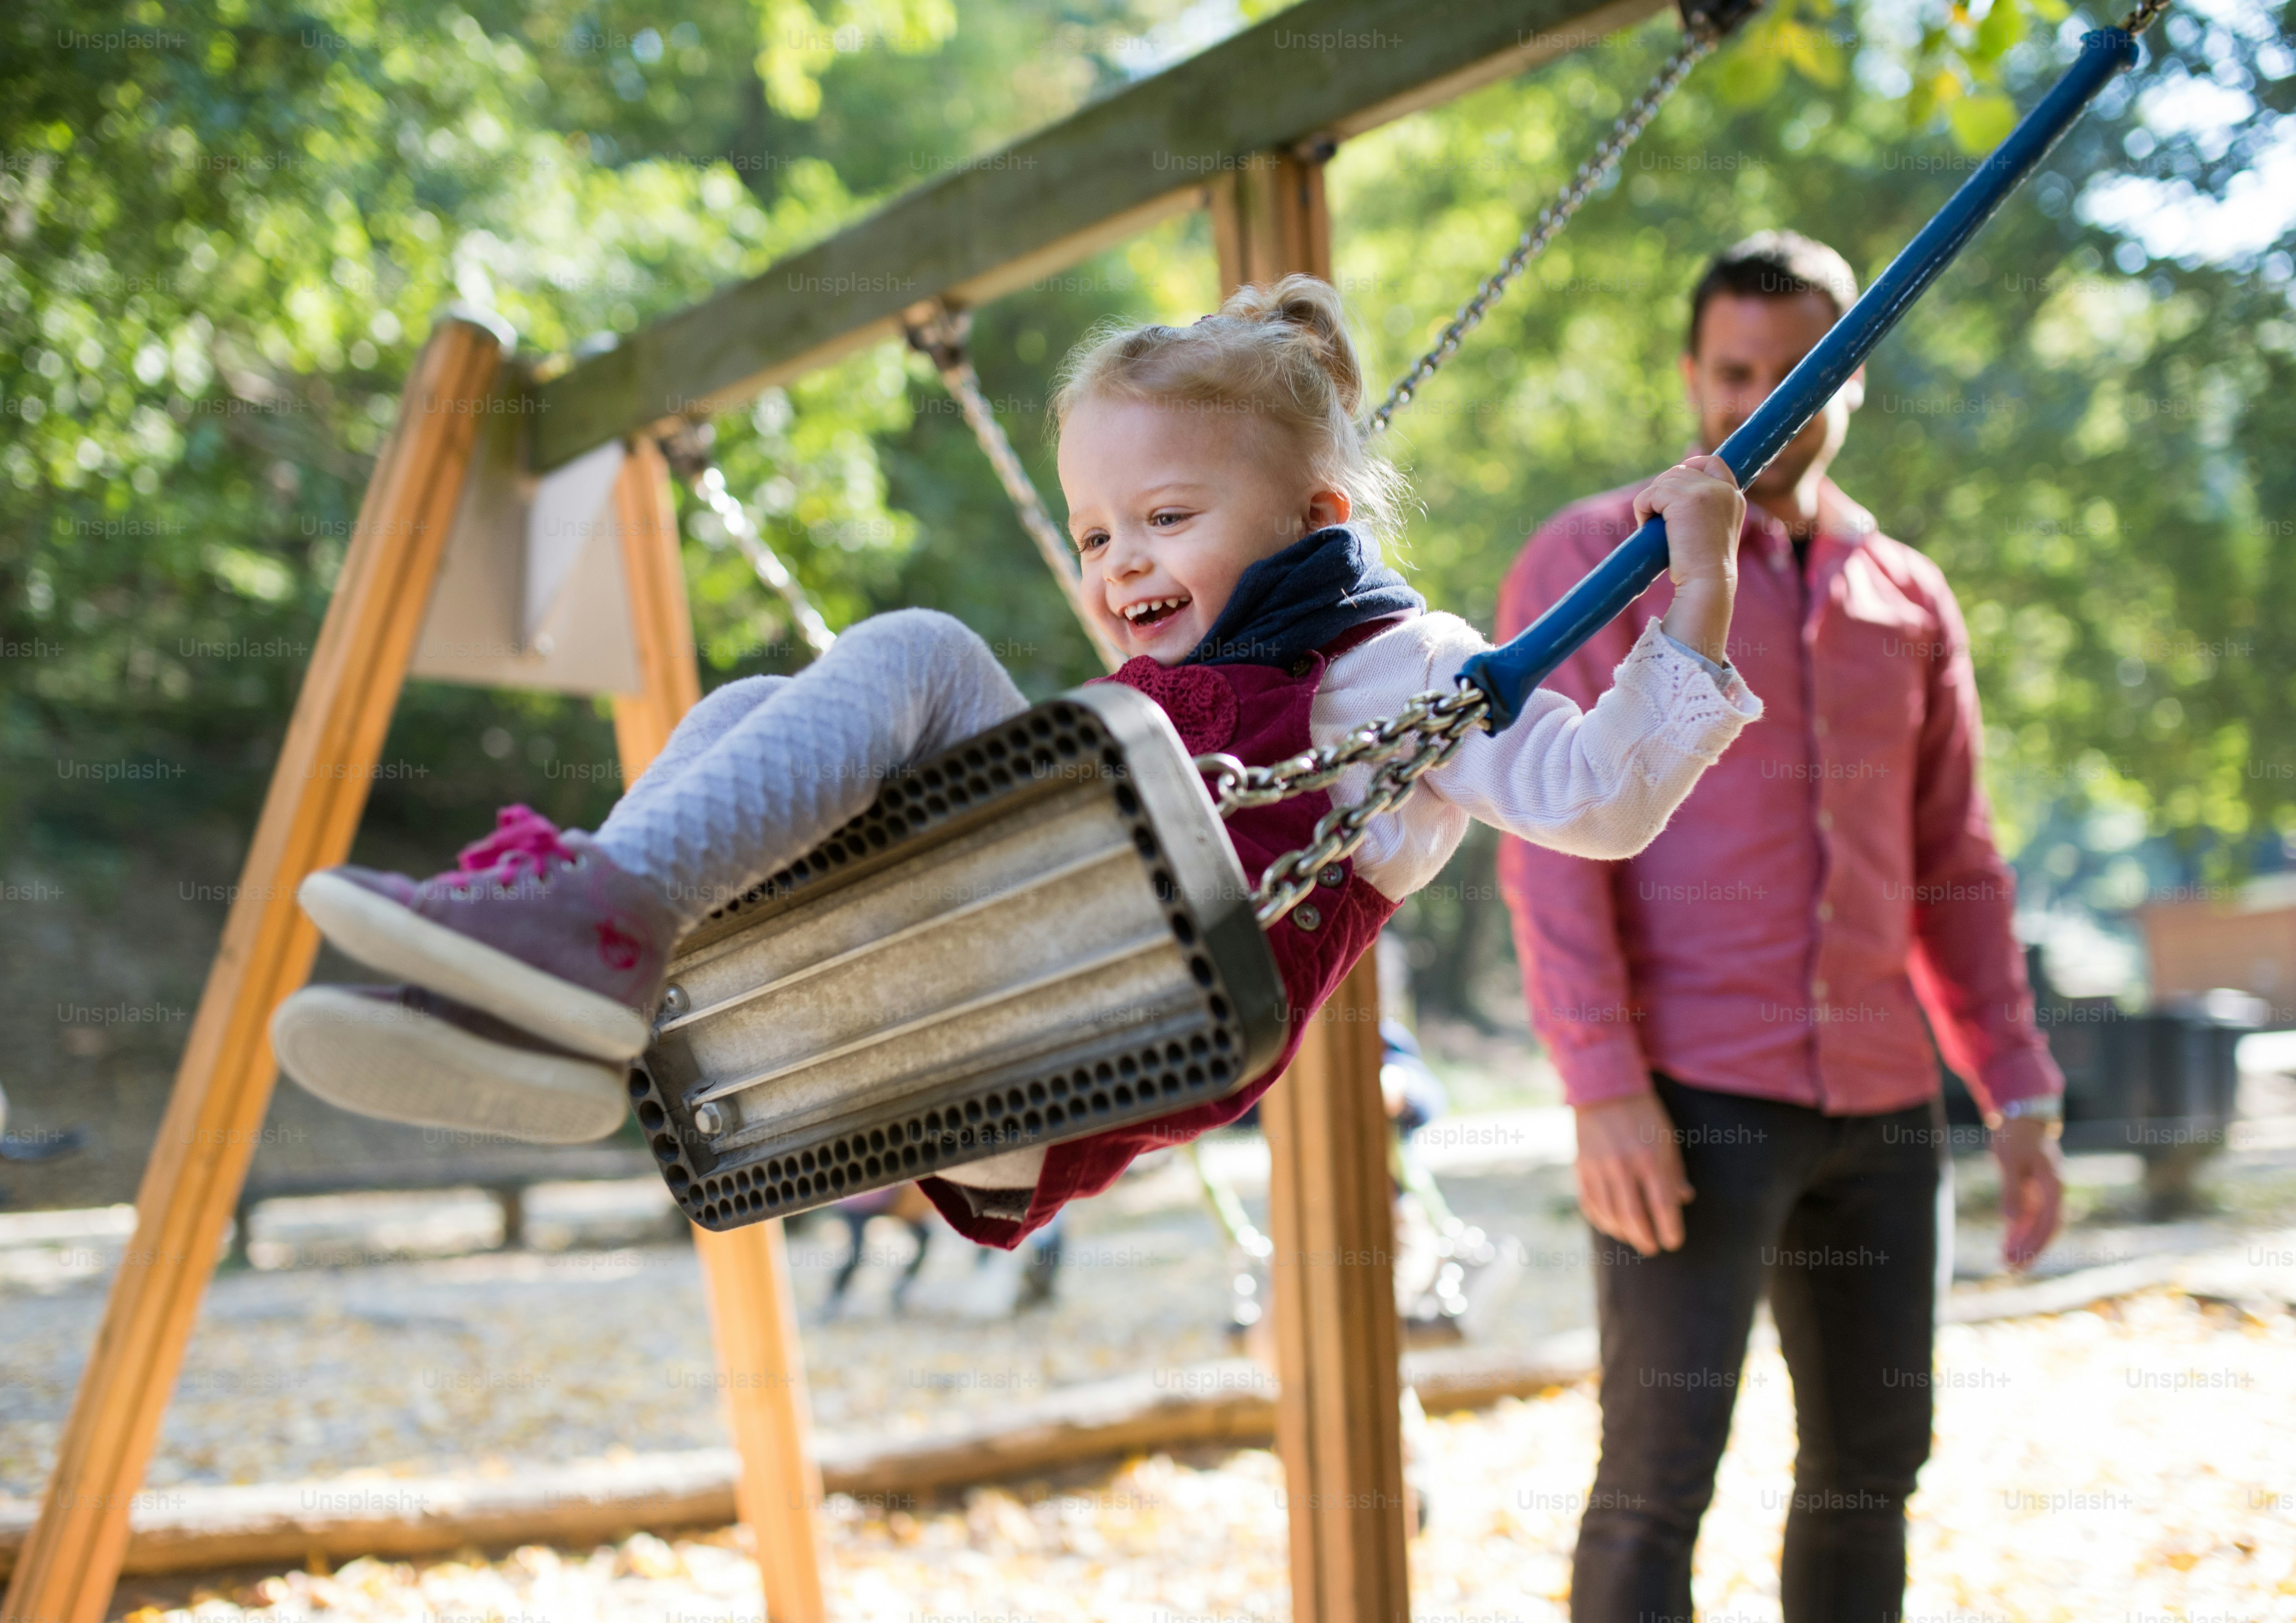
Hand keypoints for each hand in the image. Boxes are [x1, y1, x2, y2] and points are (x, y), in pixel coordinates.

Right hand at [1572, 1091, 1693, 1256]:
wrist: (1604, 1088)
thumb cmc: (1644, 1116)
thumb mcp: (1667, 1139)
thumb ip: (1674, 1171)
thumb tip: (1683, 1200)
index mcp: (1650, 1158)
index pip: (1662, 1206)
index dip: (1670, 1229)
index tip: (1673, 1241)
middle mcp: (1623, 1166)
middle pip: (1634, 1217)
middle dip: (1645, 1238)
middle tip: (1653, 1247)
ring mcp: (1598, 1167)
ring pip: (1609, 1214)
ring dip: (1623, 1232)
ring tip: (1633, 1237)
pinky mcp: (1581, 1167)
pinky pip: (1589, 1203)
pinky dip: (1601, 1219)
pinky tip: (1611, 1224)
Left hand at [1642, 453, 1744, 668]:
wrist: (1708, 585)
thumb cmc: (1703, 569)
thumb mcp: (1710, 531)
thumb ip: (1702, 508)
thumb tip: (1669, 491)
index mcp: (1734, 496)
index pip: (1712, 462)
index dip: (1688, 466)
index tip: (1670, 485)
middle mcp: (1723, 489)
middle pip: (1680, 471)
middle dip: (1662, 490)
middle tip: (1656, 518)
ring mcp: (1706, 492)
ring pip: (1663, 482)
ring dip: (1650, 501)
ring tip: (1651, 526)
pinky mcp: (1685, 500)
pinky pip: (1650, 493)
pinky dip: (1641, 507)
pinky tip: (1646, 526)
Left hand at [1991, 1116, 2063, 1270]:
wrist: (2021, 1118)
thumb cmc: (2016, 1137)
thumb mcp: (2010, 1161)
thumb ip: (2012, 1190)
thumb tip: (2011, 1220)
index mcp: (2053, 1186)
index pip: (2049, 1222)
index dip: (2036, 1244)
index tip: (2021, 1259)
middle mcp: (2052, 1193)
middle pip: (2046, 1230)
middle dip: (2030, 1251)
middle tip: (2012, 1270)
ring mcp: (2044, 1194)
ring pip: (2037, 1227)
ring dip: (2024, 1246)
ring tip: (2006, 1265)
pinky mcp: (2033, 1193)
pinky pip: (2028, 1218)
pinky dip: (2018, 1233)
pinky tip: (2006, 1247)